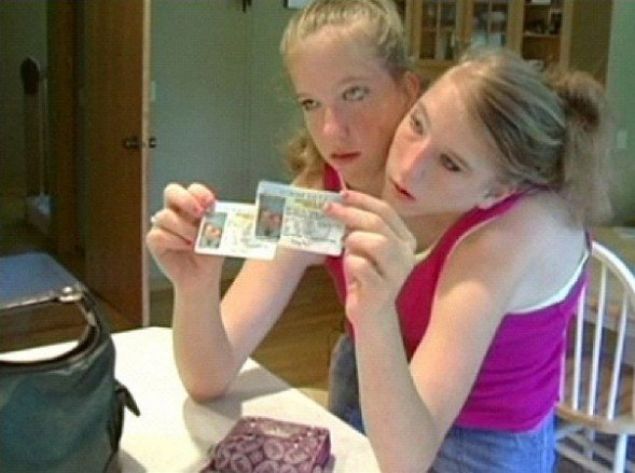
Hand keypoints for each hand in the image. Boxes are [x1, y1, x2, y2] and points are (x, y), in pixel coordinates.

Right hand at [146, 182, 223, 289]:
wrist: (203, 276)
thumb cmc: (210, 253)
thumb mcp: (220, 236)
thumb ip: (218, 222)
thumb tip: (218, 211)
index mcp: (192, 206)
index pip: (193, 190)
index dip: (200, 193)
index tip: (211, 204)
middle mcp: (175, 211)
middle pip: (171, 191)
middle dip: (186, 199)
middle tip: (199, 213)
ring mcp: (162, 225)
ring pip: (166, 216)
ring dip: (184, 229)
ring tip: (195, 241)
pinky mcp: (154, 240)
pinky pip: (159, 234)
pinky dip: (174, 241)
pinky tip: (185, 247)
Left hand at [325, 191, 416, 326]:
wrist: (371, 314)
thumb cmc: (366, 276)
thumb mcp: (364, 247)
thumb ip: (359, 227)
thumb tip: (338, 202)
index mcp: (406, 239)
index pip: (386, 211)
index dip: (362, 200)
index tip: (341, 194)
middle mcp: (407, 255)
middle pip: (379, 224)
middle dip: (350, 213)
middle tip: (328, 209)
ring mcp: (397, 274)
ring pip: (377, 243)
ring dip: (353, 239)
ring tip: (343, 245)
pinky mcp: (382, 290)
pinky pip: (362, 266)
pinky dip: (350, 261)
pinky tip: (348, 267)